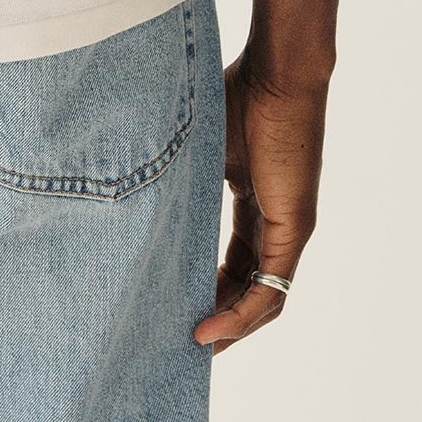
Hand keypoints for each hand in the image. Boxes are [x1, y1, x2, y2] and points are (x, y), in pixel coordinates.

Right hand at [194, 46, 327, 354]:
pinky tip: (211, 331)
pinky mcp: (293, 230)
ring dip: (230, 328)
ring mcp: (288, 229)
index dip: (209, 291)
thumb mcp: (200, 147)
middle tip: (179, 341)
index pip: (235, 263)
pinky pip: (270, 290)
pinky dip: (242, 316)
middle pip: (248, 289)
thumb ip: (181, 176)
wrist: (278, 73)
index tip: (176, 308)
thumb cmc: (239, 93)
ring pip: (262, 300)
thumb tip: (128, 182)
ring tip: (193, 348)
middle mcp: (275, 222)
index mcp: (255, 202)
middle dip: (218, 319)